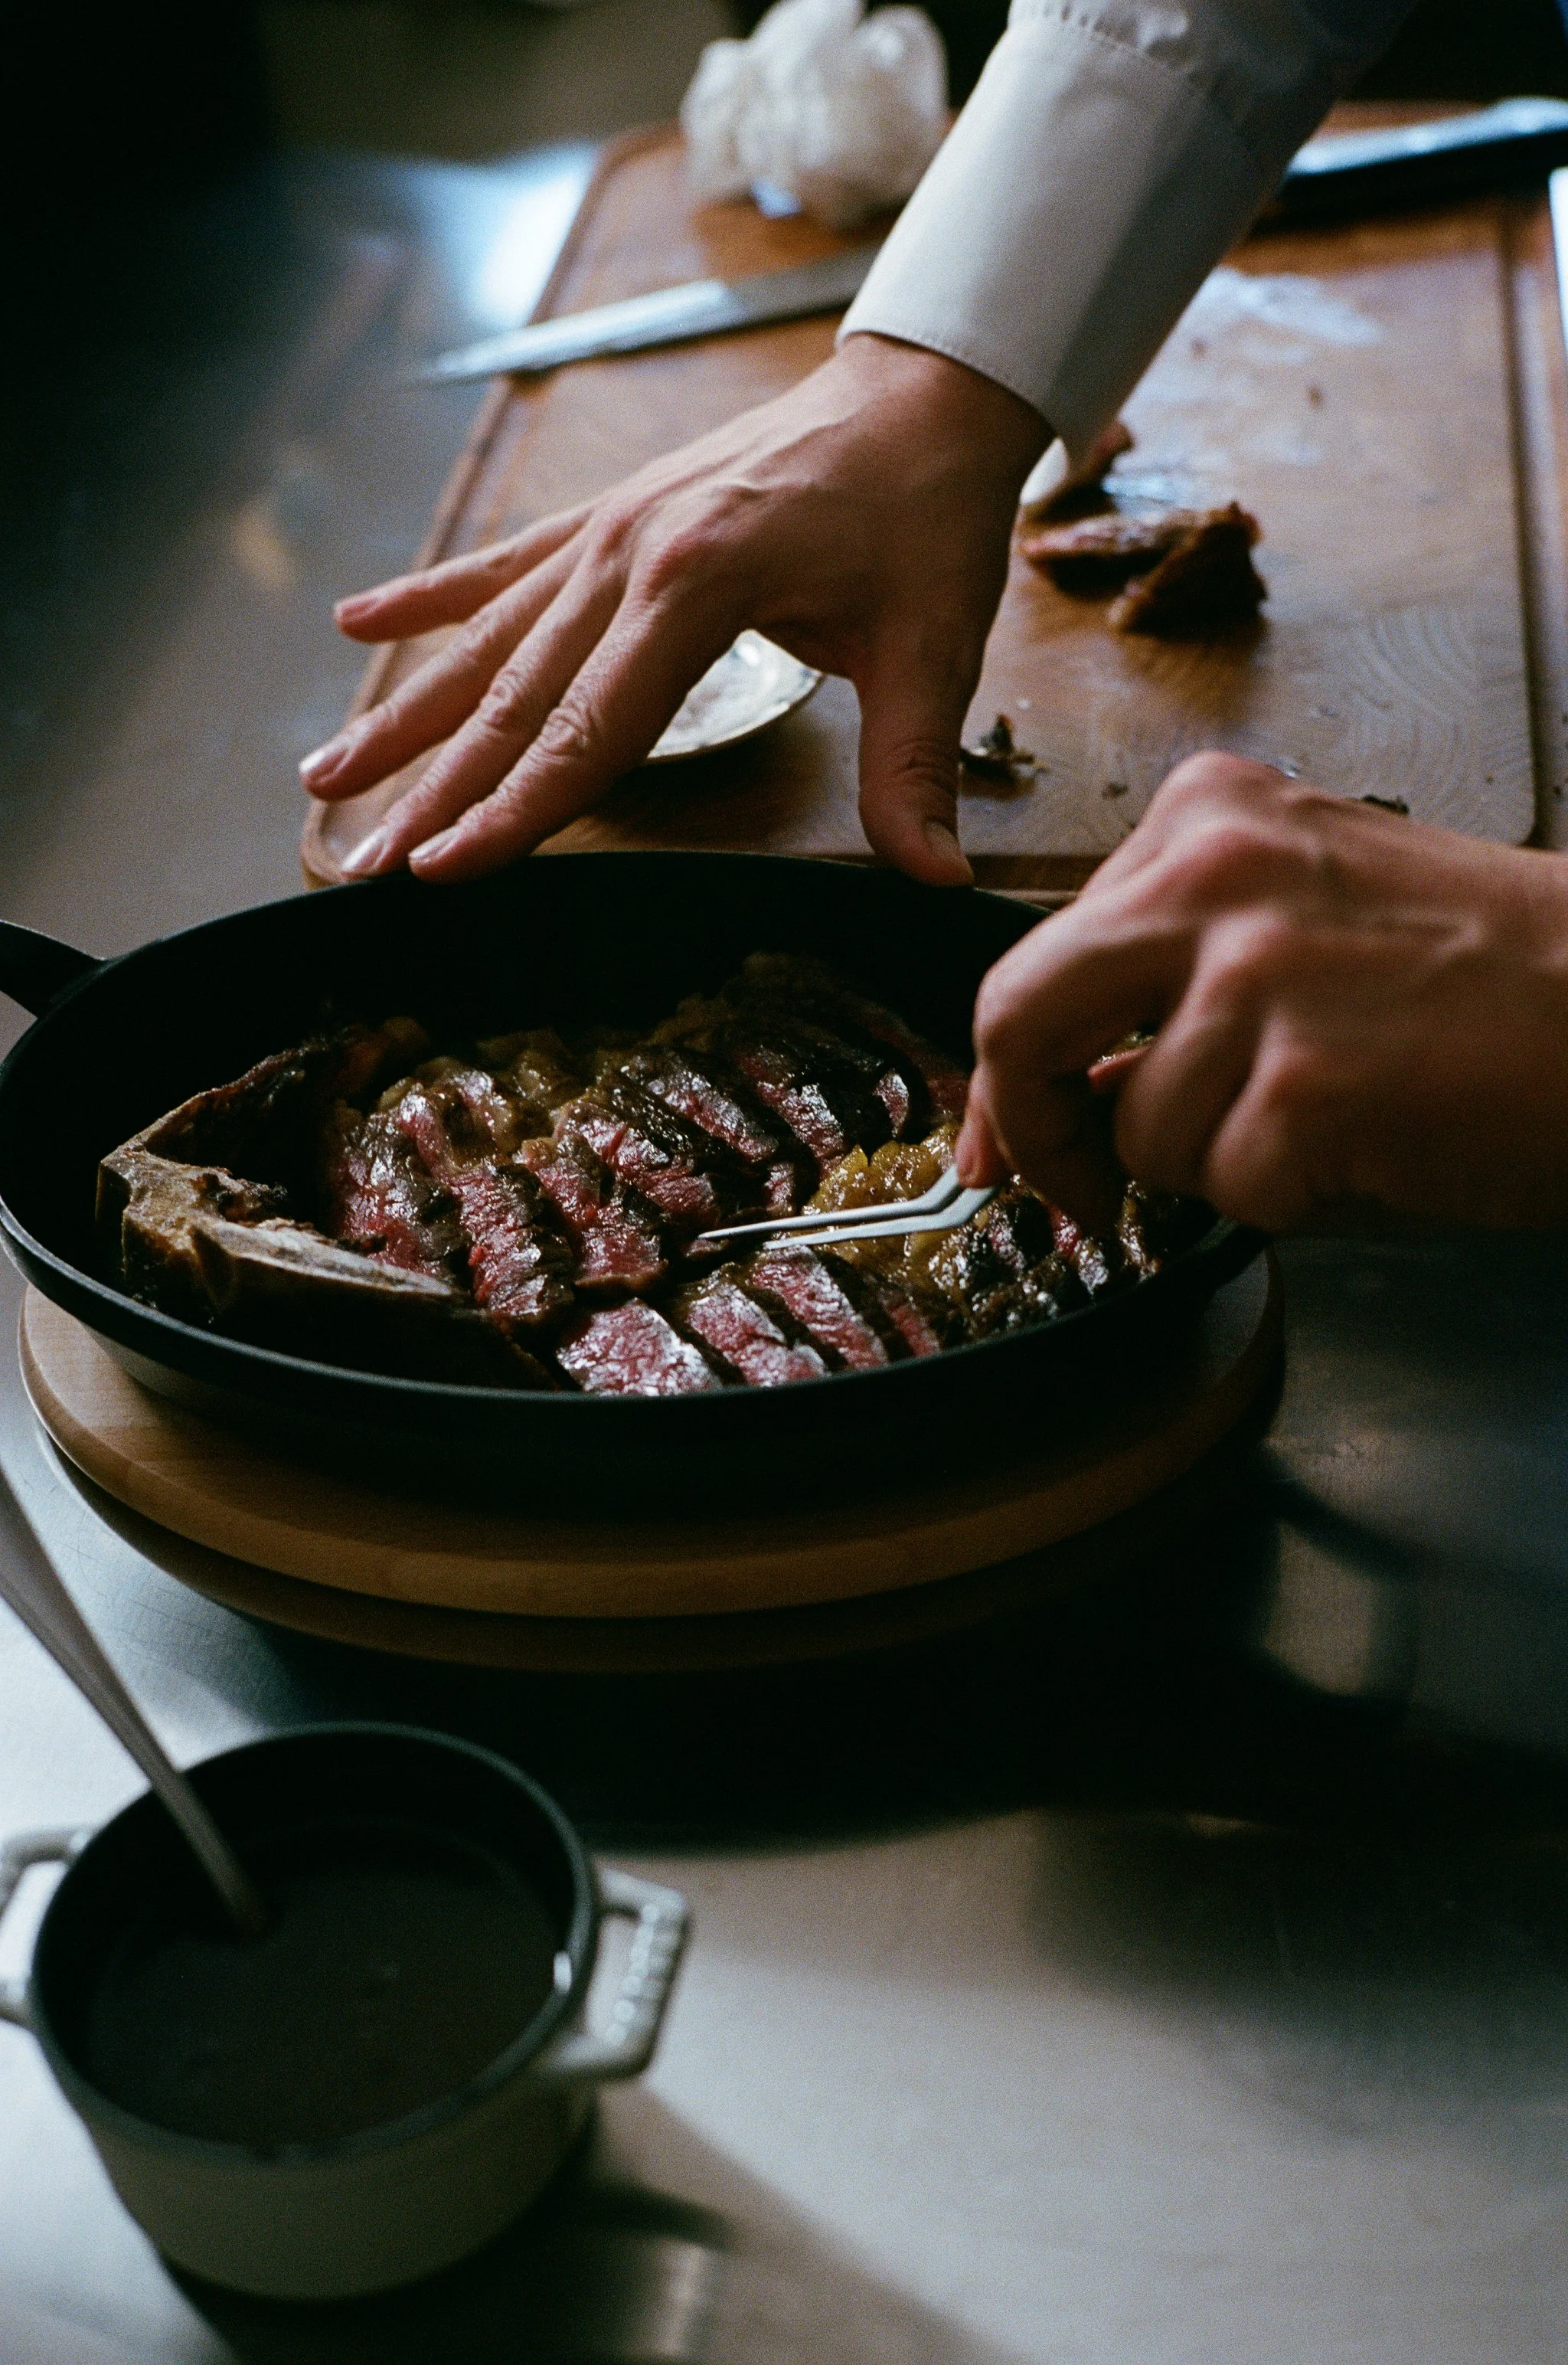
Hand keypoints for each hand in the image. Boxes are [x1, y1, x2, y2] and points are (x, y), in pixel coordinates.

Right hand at [302, 334, 1048, 885]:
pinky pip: (502, 567)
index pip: (588, 729)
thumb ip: (910, 768)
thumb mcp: (931, 647)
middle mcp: (628, 553)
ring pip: (487, 641)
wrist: (922, 391)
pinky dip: (430, 598)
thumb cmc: (925, 516)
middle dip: (432, 790)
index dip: (514, 811)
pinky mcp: (609, 516)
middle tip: (363, 864)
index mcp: (698, 585)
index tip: (443, 870)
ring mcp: (608, 529)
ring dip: (405, 714)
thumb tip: (931, 878)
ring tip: (325, 778)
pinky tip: (354, 624)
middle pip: (512, 697)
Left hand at [956, 752, 1567, 1231]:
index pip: (1038, 957)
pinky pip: (1227, 1187)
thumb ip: (1172, 979)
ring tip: (1334, 1118)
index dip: (1012, 1075)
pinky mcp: (1301, 1083)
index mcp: (1204, 819)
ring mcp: (1254, 974)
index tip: (1008, 1139)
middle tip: (1077, 1191)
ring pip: (1139, 1131)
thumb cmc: (1490, 979)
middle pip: (1015, 1021)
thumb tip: (1064, 1097)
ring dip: (1220, 1164)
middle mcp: (1211, 874)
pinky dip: (1292, 1196)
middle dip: (1032, 1130)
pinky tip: (1375, 1138)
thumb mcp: (1304, 919)